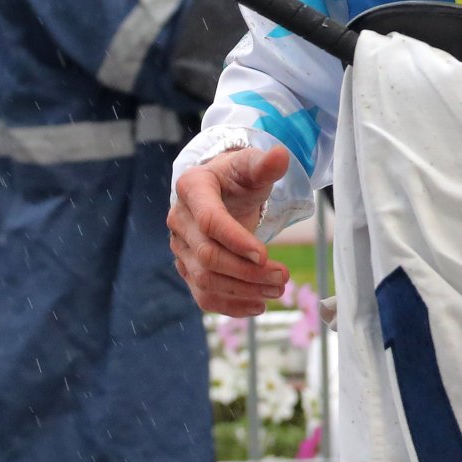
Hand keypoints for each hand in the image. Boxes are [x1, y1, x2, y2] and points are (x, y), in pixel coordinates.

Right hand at [168, 146, 293, 315]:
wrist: (222, 189)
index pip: (210, 220)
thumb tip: (281, 155)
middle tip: (282, 277)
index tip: (265, 255)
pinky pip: (202, 294)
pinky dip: (229, 305)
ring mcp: (180, 247)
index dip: (236, 240)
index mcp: (191, 188)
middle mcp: (179, 219)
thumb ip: (264, 163)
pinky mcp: (187, 267)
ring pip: (205, 280)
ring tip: (277, 290)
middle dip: (247, 271)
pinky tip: (258, 306)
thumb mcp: (251, 165)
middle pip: (208, 256)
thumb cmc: (238, 176)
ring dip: (243, 291)